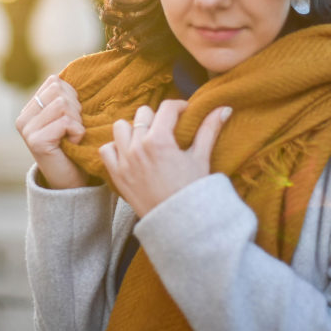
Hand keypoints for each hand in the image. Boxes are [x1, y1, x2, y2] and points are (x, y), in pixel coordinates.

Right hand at [15, 74, 88, 189]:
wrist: (72, 181)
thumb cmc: (74, 146)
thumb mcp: (68, 116)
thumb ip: (65, 97)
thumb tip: (78, 71)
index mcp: (30, 108)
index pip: (54, 81)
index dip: (72, 96)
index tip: (73, 117)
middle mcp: (23, 117)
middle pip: (59, 90)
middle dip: (75, 107)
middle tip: (73, 128)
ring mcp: (27, 130)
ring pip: (63, 104)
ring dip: (77, 121)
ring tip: (73, 136)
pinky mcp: (36, 141)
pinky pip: (66, 122)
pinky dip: (78, 132)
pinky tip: (73, 143)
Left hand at [99, 100, 230, 217]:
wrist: (179, 224)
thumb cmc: (192, 191)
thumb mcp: (201, 158)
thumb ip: (209, 130)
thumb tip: (224, 108)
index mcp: (159, 140)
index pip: (166, 108)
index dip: (179, 106)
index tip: (185, 112)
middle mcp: (137, 147)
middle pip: (142, 114)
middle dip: (156, 118)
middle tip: (167, 129)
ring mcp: (124, 161)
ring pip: (120, 127)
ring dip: (133, 129)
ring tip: (146, 138)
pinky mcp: (116, 175)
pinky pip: (106, 150)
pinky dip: (115, 148)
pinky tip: (129, 153)